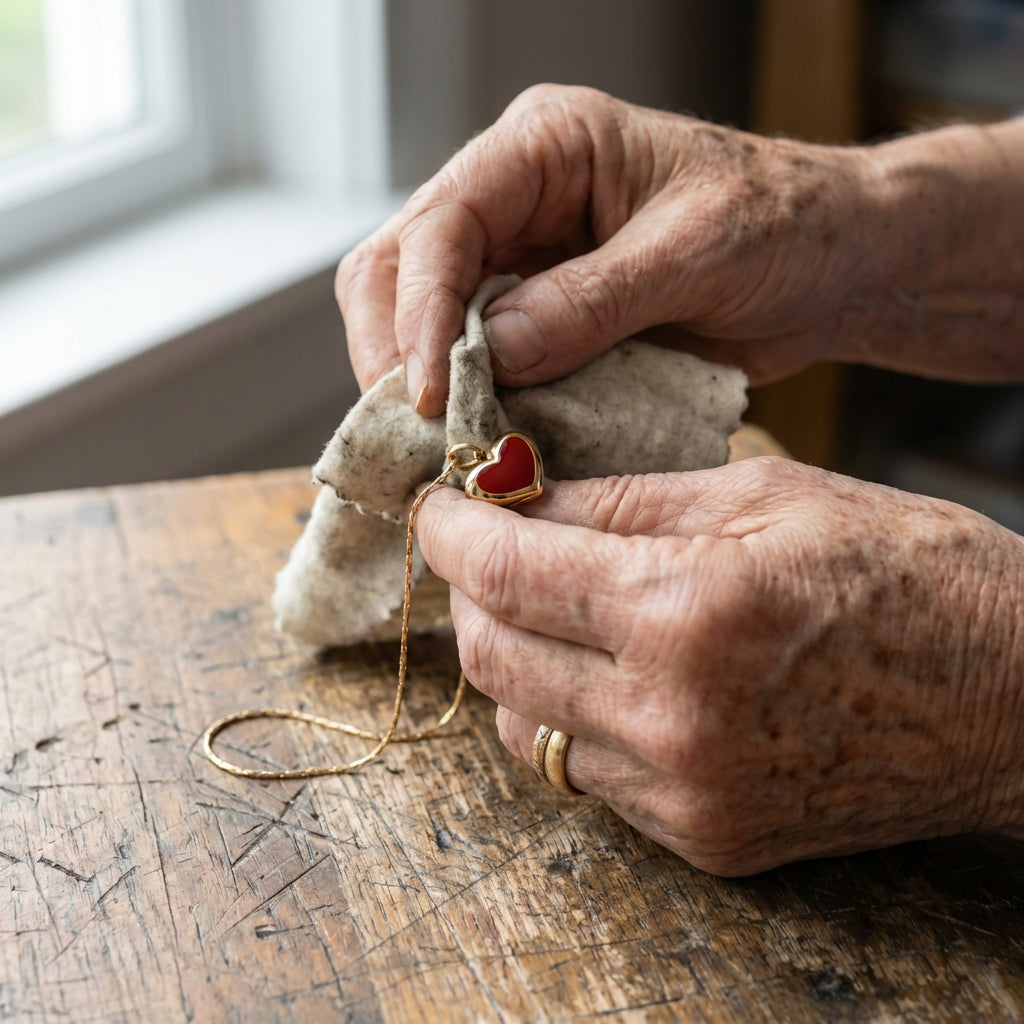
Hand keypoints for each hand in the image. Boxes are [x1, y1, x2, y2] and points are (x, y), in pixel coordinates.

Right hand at [337, 84, 880, 415]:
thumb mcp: (698, 251)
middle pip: (400, 266)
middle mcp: (515, 198)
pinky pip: (474, 359)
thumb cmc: (783, 224)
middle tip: (416, 431)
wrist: (828, 264)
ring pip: (420, 317)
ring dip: (421, 384)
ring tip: (440, 446)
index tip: (427, 392)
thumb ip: (594, 300)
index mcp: (547, 147)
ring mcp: (520, 259)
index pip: (443, 220)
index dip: (420, 310)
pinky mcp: (537, 317)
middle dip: (396, 351)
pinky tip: (478, 440)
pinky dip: (468, 403)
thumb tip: (493, 352)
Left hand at [415, 458, 1023, 874]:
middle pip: (492, 657)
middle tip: (484, 547)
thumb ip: (624, 501)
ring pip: (524, 726)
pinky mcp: (705, 837)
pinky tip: (606, 671)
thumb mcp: (765, 495)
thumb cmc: (909, 571)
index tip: (438, 506)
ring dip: (513, 658)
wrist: (1014, 698)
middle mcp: (672, 718)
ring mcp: (686, 793)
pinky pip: (586, 774)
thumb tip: (523, 497)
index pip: (509, 571)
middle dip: (469, 593)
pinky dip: (570, 715)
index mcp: (689, 610)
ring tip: (547, 607)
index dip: (453, 532)